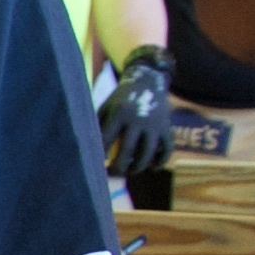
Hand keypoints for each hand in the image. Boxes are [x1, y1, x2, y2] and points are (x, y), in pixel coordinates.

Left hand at [98, 48, 174, 176]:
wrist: (147, 81)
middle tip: (115, 173)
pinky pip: (167, 149)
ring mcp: (154, 123)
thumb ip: (97, 126)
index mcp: (119, 113)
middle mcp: (137, 118)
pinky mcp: (167, 126)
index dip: (101, 156)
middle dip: (120, 168)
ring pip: (148, 153)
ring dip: (139, 167)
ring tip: (132, 170)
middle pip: (128, 150)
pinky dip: (161, 161)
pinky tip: (153, 166)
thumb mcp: (106, 107)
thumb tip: (87, 152)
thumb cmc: (120, 100)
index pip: (107, 140)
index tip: (98, 166)